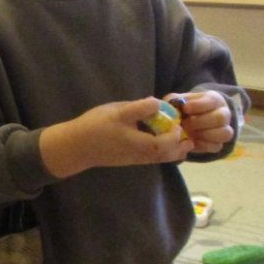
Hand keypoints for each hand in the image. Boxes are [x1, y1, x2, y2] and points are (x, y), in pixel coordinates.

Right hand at [41, 97, 193, 177]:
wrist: (75, 146)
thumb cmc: (95, 126)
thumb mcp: (117, 112)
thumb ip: (139, 108)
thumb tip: (158, 103)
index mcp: (139, 144)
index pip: (166, 144)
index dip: (175, 135)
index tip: (177, 122)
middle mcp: (140, 155)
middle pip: (167, 156)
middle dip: (180, 147)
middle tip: (188, 137)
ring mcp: (134, 159)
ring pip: (160, 159)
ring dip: (172, 151)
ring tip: (180, 141)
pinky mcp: (128, 159)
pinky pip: (151, 159)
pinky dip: (161, 152)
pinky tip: (160, 142)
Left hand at [167, 90, 234, 153]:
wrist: (191, 121)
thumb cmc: (185, 108)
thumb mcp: (179, 101)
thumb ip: (175, 102)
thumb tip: (169, 108)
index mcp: (214, 100)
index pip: (213, 101)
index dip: (199, 106)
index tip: (185, 108)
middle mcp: (224, 114)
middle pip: (220, 118)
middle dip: (200, 122)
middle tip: (184, 124)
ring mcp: (224, 129)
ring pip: (224, 133)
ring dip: (204, 134)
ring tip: (188, 133)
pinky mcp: (218, 144)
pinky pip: (216, 146)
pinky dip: (203, 145)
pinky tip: (191, 141)